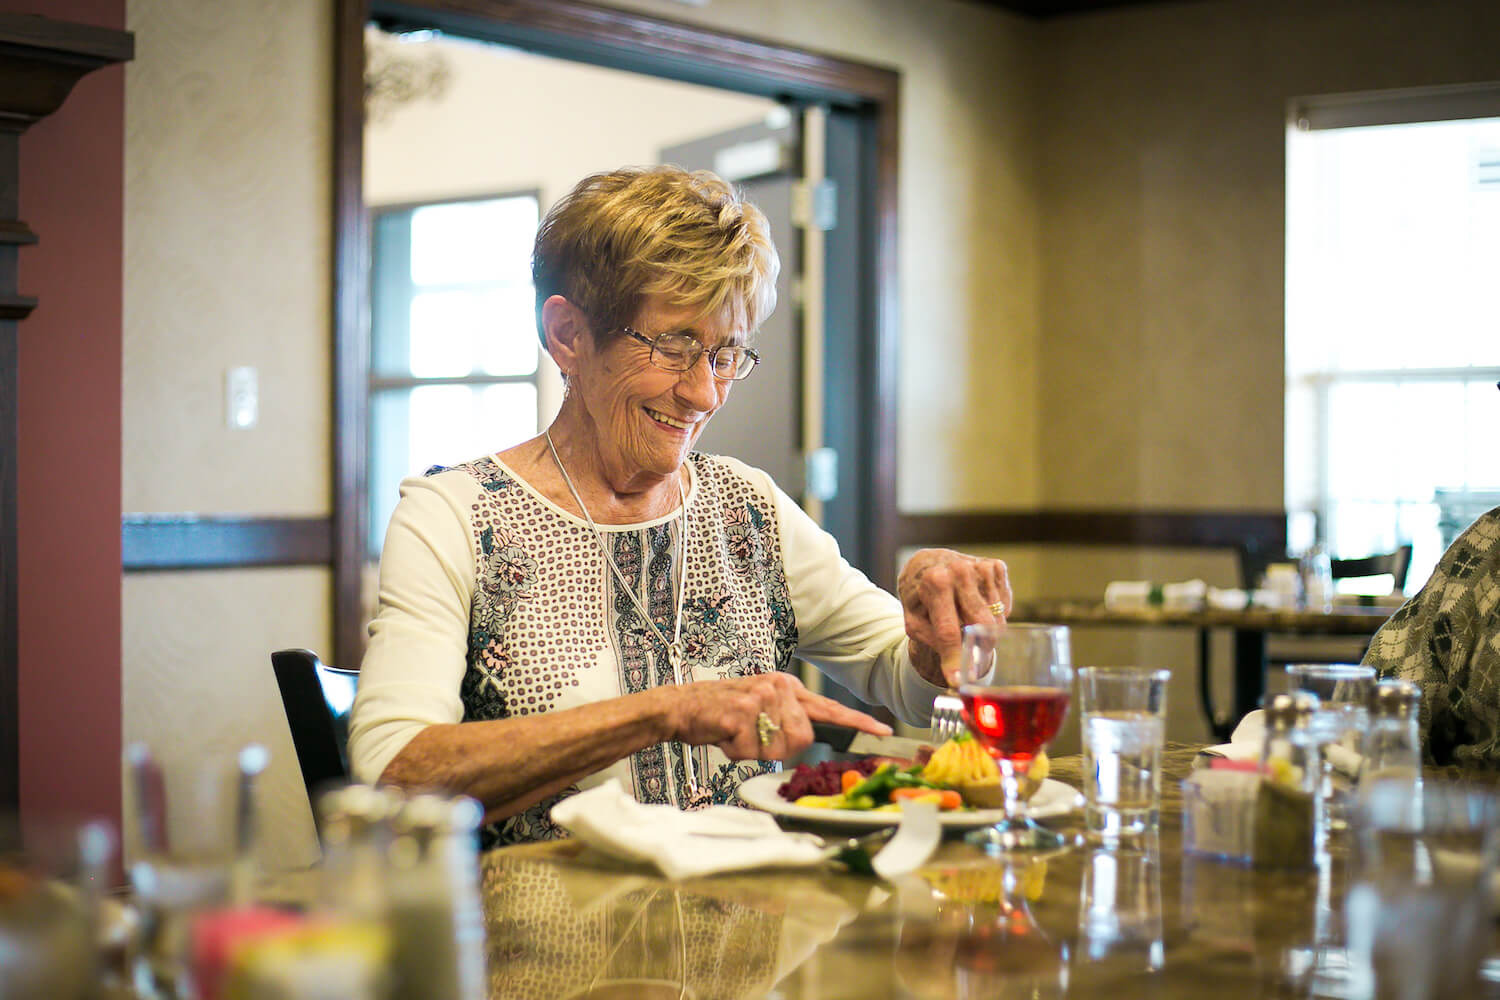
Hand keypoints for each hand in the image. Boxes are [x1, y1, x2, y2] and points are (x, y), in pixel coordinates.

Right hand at [668, 672, 892, 760]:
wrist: (681, 706)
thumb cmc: (721, 713)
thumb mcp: (759, 706)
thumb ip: (786, 719)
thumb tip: (805, 738)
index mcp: (786, 686)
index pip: (830, 708)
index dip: (858, 722)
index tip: (883, 731)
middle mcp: (779, 687)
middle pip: (804, 737)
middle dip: (779, 748)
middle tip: (753, 737)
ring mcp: (761, 698)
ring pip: (780, 747)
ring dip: (756, 751)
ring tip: (737, 734)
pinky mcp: (743, 713)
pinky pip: (753, 750)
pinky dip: (736, 752)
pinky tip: (725, 735)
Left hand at [898, 548, 1011, 685]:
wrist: (928, 564)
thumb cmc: (920, 597)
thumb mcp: (914, 620)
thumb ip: (933, 641)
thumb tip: (957, 672)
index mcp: (935, 582)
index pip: (949, 630)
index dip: (954, 659)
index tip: (958, 681)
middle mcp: (960, 570)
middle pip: (981, 624)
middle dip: (979, 646)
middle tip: (973, 655)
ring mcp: (981, 566)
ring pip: (996, 618)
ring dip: (985, 628)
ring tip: (965, 618)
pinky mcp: (997, 566)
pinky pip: (1005, 605)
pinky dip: (993, 612)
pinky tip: (976, 603)